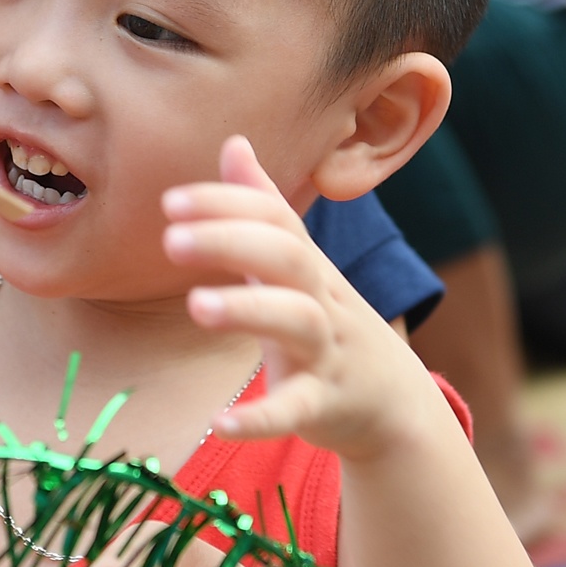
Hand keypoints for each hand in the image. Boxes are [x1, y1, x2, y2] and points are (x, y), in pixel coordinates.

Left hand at [161, 135, 425, 460]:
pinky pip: (295, 409)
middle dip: (232, 242)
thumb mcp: (298, 266)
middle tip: (171, 240)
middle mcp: (321, 298)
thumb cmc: (327, 323)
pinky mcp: (324, 404)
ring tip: (196, 305)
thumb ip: (262, 209)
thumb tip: (234, 142)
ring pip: (296, 322)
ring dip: (247, 309)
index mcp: (307, 265)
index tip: (172, 201)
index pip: (273, 220)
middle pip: (288, 257)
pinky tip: (219, 424)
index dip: (227, 205)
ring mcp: (326, 351)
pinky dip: (259, 418)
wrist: (393, 403)